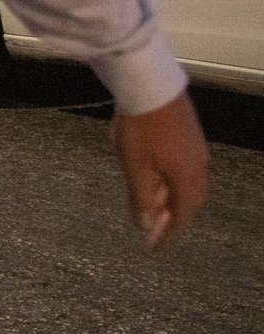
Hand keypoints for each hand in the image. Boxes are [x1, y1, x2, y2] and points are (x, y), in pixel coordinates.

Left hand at [114, 91, 207, 244]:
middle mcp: (198, 167)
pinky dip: (168, 183)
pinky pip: (182, 170)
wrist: (150, 86)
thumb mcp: (135, 168)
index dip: (168, 233)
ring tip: (148, 209)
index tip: (156, 247)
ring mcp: (196, 151)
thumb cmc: (141, 129)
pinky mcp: (188, 137)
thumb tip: (145, 226)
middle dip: (170, 218)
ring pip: (184, 185)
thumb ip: (140, 199)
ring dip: (168, 199)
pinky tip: (153, 181)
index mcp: (188, 179)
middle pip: (187, 202)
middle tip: (152, 230)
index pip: (182, 216)